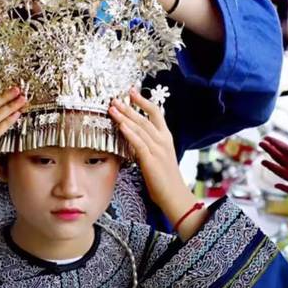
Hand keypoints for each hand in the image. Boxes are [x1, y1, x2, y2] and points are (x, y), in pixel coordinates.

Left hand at [109, 89, 204, 237]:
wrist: (174, 196)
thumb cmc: (164, 180)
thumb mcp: (158, 157)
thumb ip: (147, 146)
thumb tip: (133, 138)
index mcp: (166, 138)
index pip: (155, 113)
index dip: (143, 101)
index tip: (132, 92)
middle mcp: (163, 140)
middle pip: (144, 118)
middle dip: (128, 107)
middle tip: (115, 98)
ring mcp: (158, 149)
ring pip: (140, 128)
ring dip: (125, 117)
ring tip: (113, 108)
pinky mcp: (151, 160)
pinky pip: (139, 143)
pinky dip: (129, 133)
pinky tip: (121, 126)